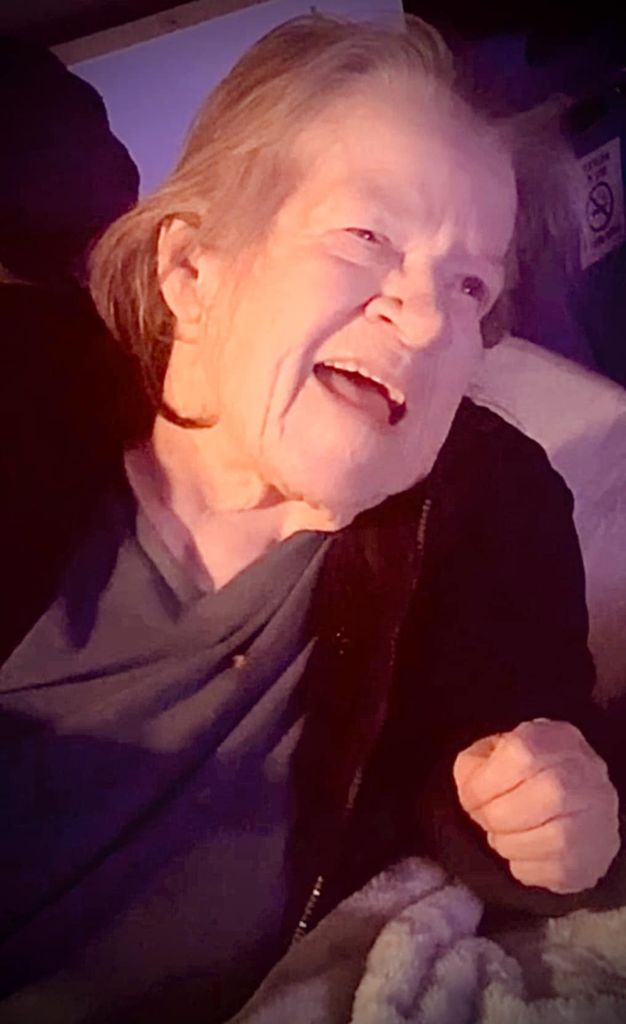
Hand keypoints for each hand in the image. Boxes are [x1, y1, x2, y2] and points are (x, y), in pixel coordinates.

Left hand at [453, 719, 620, 893]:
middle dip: (500, 815)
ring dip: (512, 843)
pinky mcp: (596, 856)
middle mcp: (588, 772)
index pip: (523, 753)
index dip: (486, 782)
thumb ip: (475, 765)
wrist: (564, 807)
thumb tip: (472, 789)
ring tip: (502, 837)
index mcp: (556, 738)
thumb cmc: (520, 777)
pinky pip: (559, 870)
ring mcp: (599, 815)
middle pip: (548, 793)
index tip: (471, 799)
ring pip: (557, 837)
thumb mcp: (491, 754)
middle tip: (485, 821)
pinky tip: (521, 853)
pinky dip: (526, 867)